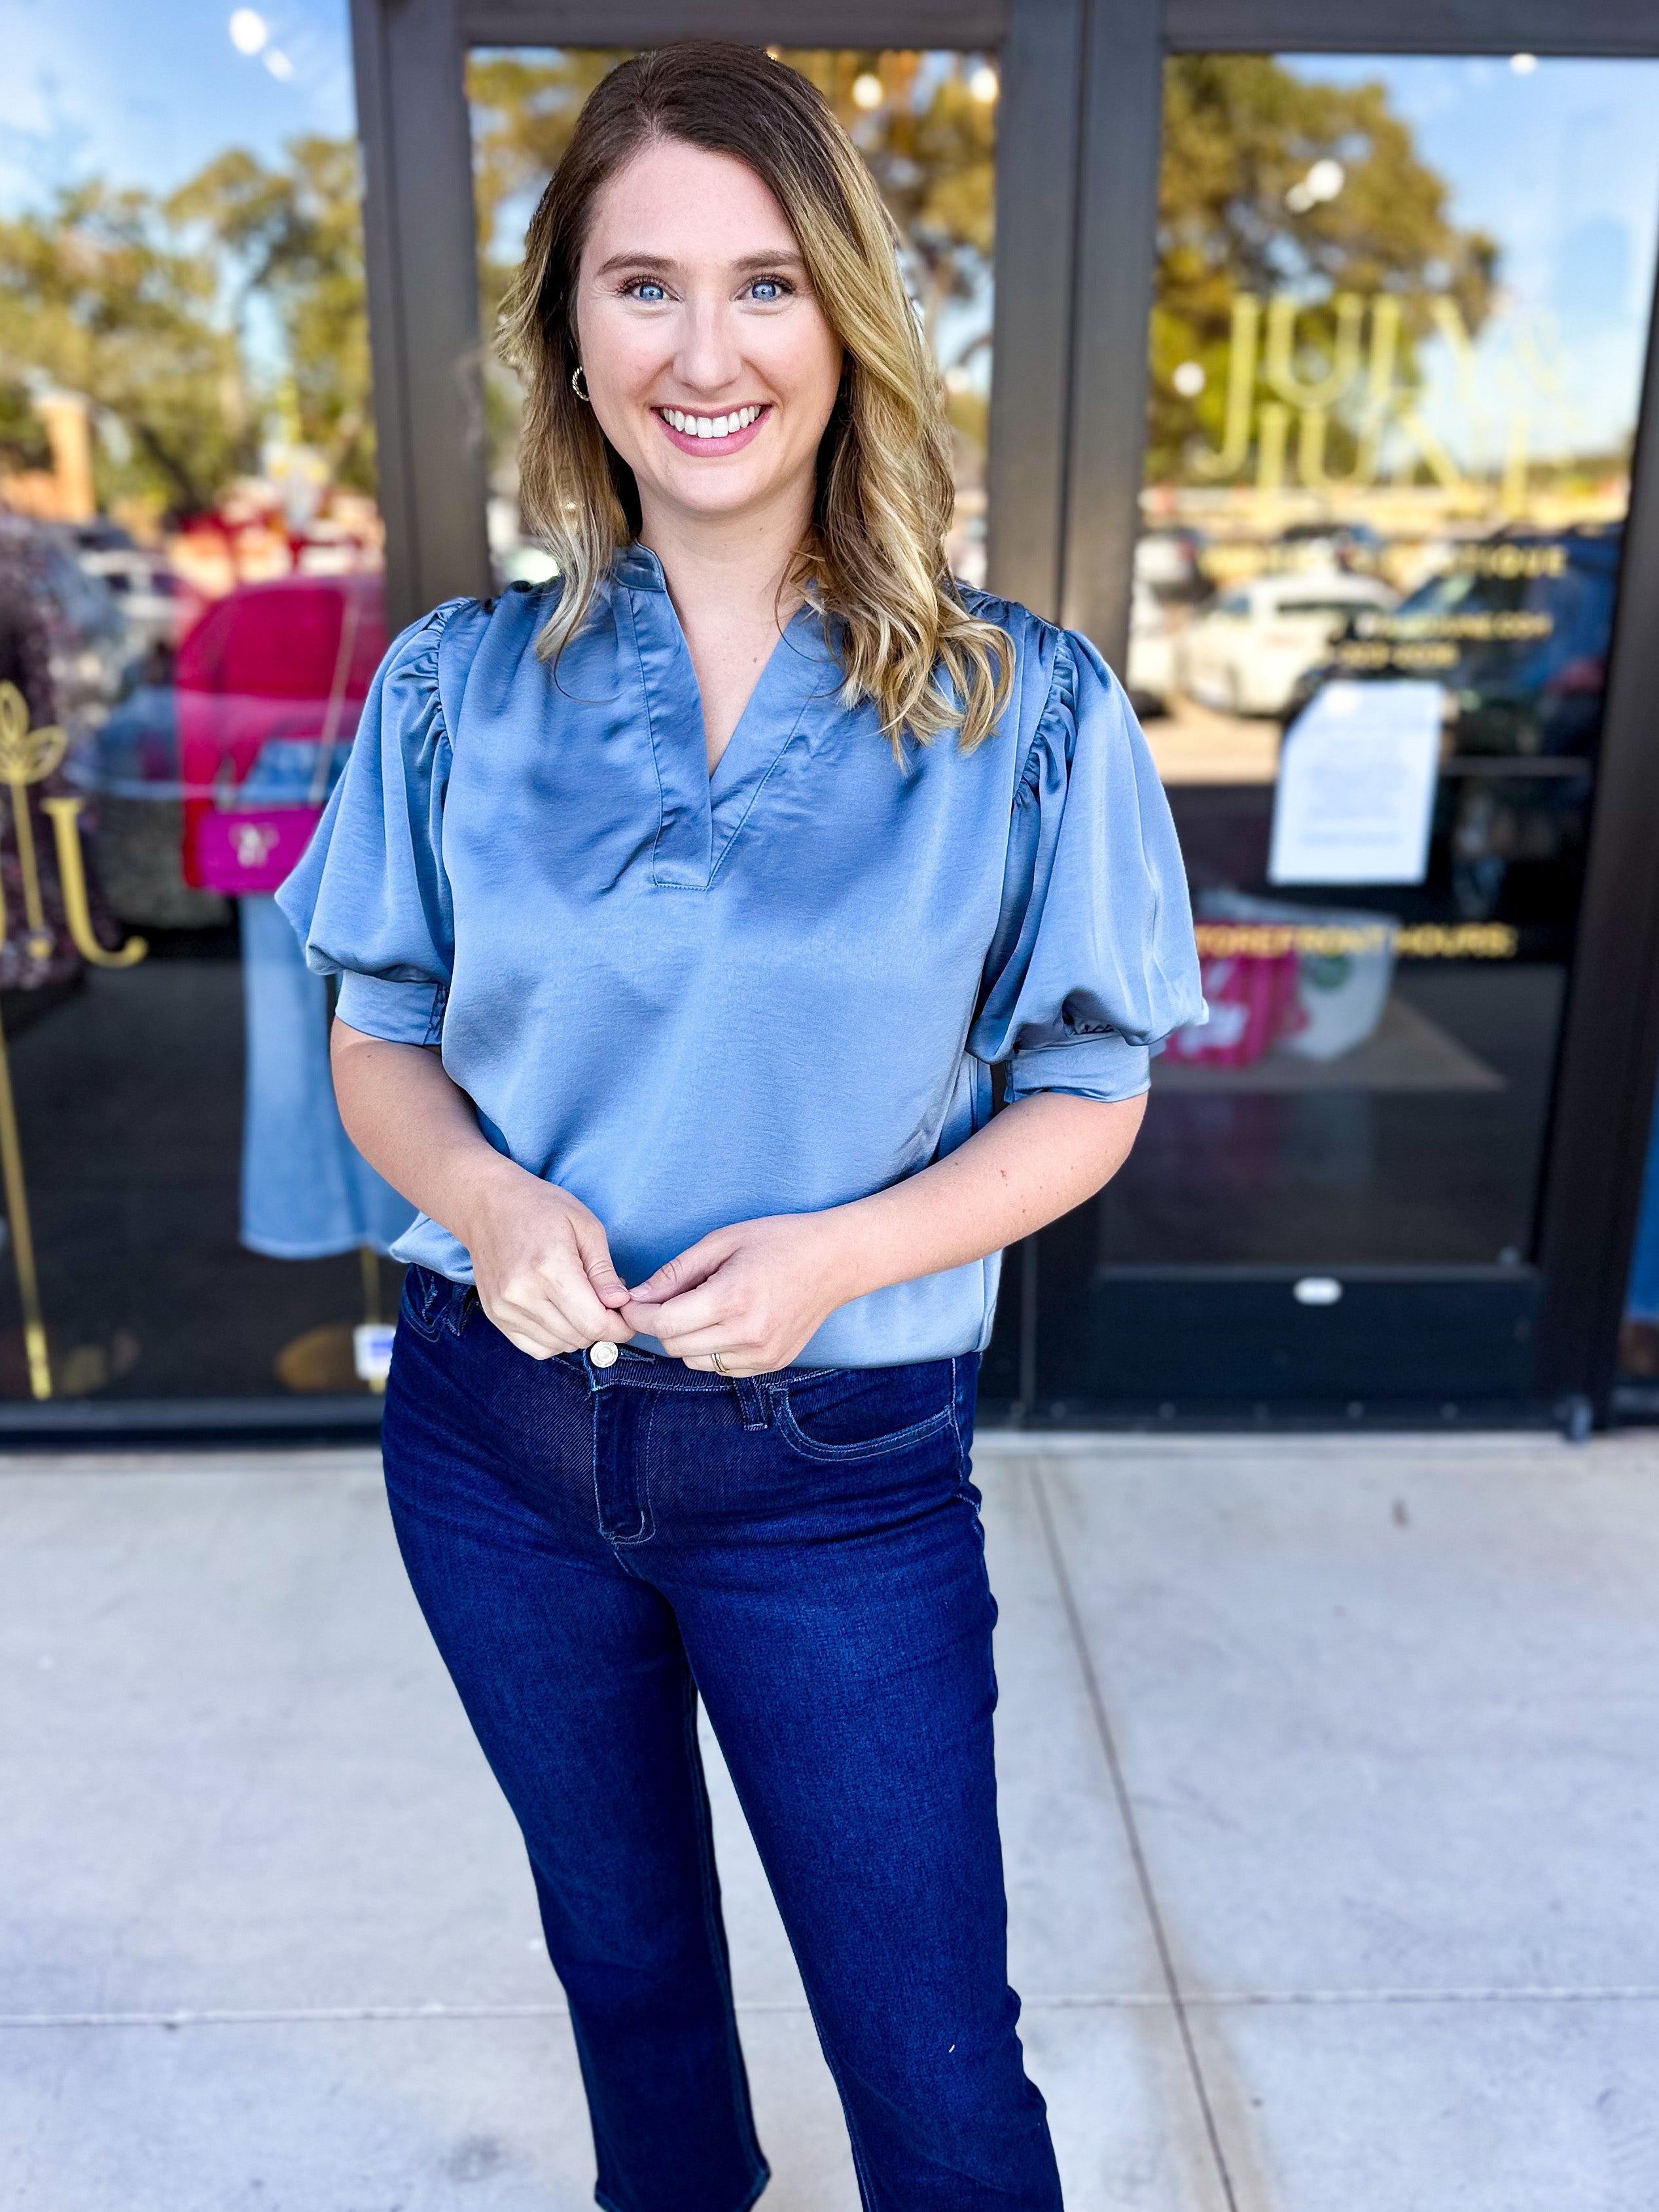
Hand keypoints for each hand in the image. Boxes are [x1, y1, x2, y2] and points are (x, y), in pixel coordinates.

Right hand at [459, 1161, 633, 1360]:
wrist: (488, 1205)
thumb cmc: (540, 1208)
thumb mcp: (585, 1227)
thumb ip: (603, 1270)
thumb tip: (620, 1303)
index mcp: (551, 1269)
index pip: (594, 1324)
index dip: (619, 1327)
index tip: (626, 1319)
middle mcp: (523, 1294)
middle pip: (578, 1337)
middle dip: (602, 1328)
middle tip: (605, 1304)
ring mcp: (505, 1308)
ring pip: (559, 1346)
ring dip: (578, 1333)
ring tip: (580, 1304)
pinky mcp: (496, 1316)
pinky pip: (536, 1348)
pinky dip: (555, 1339)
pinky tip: (560, 1316)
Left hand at [621, 1211, 862, 1373]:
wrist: (836, 1260)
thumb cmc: (780, 1241)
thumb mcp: (723, 1241)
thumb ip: (677, 1272)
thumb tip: (639, 1296)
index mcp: (732, 1299)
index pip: (665, 1323)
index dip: (639, 1314)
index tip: (630, 1302)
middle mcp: (747, 1334)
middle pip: (674, 1346)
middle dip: (659, 1324)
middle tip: (663, 1299)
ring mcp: (762, 1354)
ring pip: (694, 1361)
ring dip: (685, 1338)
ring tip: (701, 1307)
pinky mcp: (771, 1363)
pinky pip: (721, 1367)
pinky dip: (710, 1349)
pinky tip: (725, 1322)